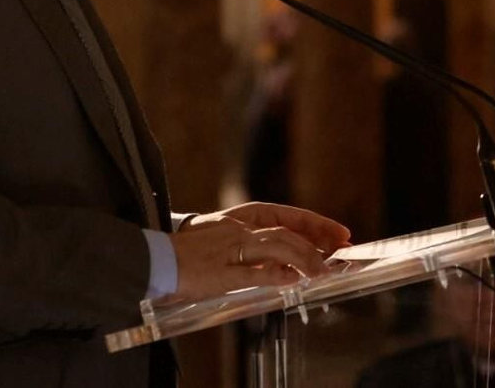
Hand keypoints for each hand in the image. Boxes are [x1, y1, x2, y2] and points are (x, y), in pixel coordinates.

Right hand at [166, 202, 352, 301]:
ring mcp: (229, 248)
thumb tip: (285, 263)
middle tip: (340, 253)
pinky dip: (277, 274)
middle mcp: (237, 228)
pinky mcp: (220, 271)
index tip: (339, 232)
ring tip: (322, 270)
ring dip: (304, 257)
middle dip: (317, 241)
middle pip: (285, 230)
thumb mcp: (222, 242)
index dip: (315, 223)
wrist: (154, 259)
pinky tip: (294, 279)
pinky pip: (254, 271)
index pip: (285, 216)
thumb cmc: (187, 254)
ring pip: (275, 244)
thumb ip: (251, 248)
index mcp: (238, 219)